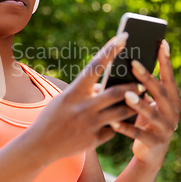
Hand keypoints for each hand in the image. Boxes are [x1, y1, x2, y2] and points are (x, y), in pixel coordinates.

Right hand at [26, 33, 142, 164]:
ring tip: (139, 101)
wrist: (39, 145)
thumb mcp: (65, 99)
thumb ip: (85, 92)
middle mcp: (83, 107)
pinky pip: (113, 130)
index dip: (110, 50)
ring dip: (133, 106)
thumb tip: (106, 85)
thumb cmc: (52, 117)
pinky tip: (118, 124)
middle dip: (132, 87)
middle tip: (141, 83)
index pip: (95, 66)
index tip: (123, 37)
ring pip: (122, 113)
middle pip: (117, 92)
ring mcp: (89, 125)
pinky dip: (116, 126)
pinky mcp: (93, 140)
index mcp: (74, 92)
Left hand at [109, 40, 180, 168]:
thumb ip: (143, 87)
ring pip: (151, 114)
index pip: (169, 77)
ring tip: (126, 94)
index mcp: (172, 100)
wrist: (151, 154)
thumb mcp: (147, 103)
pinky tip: (113, 121)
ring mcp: (166, 129)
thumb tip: (127, 61)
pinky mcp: (154, 143)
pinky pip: (138, 134)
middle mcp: (173, 113)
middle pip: (161, 92)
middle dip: (147, 77)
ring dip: (139, 103)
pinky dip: (125, 127)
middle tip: (133, 62)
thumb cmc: (145, 121)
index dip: (165, 60)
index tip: (161, 42)